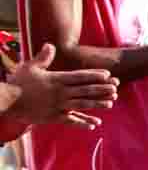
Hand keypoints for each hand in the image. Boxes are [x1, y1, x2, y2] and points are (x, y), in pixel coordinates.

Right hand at [1, 44, 117, 127]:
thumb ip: (43, 58)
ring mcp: (58, 105)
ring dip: (97, 104)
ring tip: (111, 103)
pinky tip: (94, 124)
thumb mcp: (29, 67)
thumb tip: (51, 45)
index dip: (94, 76)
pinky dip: (83, 122)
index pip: (80, 76)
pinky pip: (71, 120)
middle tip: (116, 88)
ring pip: (82, 104)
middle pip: (85, 90)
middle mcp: (60, 92)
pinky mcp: (53, 117)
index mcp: (56, 79)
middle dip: (102, 89)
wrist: (7, 100)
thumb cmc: (18, 83)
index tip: (107, 75)